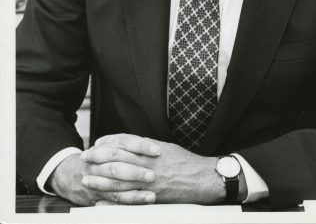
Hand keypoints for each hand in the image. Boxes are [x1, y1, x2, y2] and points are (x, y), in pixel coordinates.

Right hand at [49, 139, 158, 205]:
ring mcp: (95, 181)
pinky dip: (128, 202)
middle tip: (153, 174)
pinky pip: (113, 201)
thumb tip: (153, 143)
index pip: (123, 142)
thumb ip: (124, 144)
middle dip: (136, 171)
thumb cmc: (96, 159)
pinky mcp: (96, 197)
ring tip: (152, 193)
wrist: (68, 175)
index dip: (140, 146)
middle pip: (117, 165)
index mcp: (103, 147)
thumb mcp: (106, 147)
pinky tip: (141, 202)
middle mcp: (98, 163)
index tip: (156, 150)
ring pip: (115, 186)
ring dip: (134, 191)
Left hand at [82, 134, 229, 203]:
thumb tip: (128, 143)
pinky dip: (112, 203)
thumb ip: (146, 146)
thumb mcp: (165, 147)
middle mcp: (147, 165)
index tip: (96, 144)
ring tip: (86, 180)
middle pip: (117, 160)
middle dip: (98, 159)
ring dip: (100, 181)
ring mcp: (148, 183)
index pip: (124, 143)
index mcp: (150, 150)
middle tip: (85, 159)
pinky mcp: (151, 198)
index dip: (108, 142)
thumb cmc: (184, 162)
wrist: (201, 179)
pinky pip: (128, 201)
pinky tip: (100, 203)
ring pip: (119, 181)